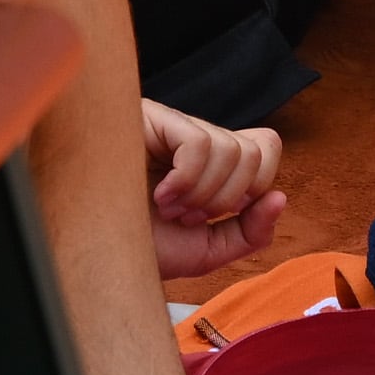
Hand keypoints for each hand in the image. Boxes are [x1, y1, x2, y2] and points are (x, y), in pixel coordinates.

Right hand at [142, 100, 285, 277]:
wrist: (95, 257)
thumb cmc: (142, 248)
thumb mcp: (207, 250)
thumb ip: (249, 232)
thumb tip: (280, 197)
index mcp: (212, 162)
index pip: (265, 146)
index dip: (254, 187)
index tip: (215, 215)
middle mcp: (194, 137)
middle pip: (257, 149)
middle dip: (227, 198)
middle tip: (187, 215)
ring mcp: (172, 124)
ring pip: (232, 149)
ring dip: (203, 194)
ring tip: (167, 207)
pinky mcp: (150, 117)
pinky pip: (200, 144)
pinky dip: (187, 181)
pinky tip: (159, 194)